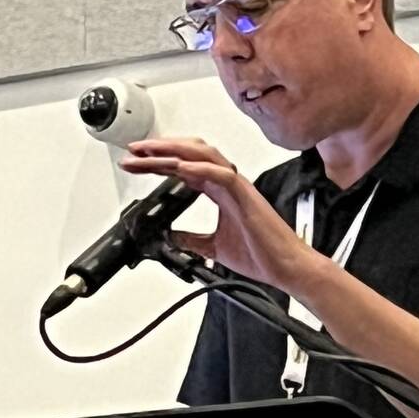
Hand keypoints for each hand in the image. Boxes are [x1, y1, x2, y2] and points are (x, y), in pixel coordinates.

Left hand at [119, 138, 320, 293]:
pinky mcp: (245, 196)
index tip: (135, 163)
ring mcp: (237, 186)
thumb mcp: (213, 247)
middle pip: (190, 153)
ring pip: (203, 155)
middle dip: (160, 150)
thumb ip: (192, 239)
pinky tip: (179, 168)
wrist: (285, 267)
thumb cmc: (261, 254)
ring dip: (174, 151)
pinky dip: (199, 168)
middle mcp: (228, 183)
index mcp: (221, 191)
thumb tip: (172, 237)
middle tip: (133, 151)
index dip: (159, 161)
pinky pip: (221, 174)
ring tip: (149, 152)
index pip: (184, 167)